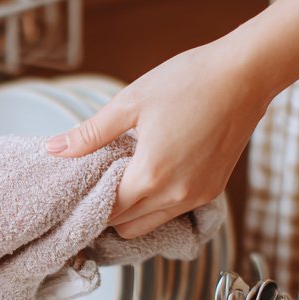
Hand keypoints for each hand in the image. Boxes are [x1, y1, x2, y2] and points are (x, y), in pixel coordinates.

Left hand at [45, 38, 270, 237]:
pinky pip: (174, 211)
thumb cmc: (188, 81)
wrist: (245, 74)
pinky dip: (156, 204)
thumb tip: (53, 149)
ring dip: (132, 210)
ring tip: (120, 178)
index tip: (74, 192)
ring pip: (151, 223)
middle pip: (126, 225)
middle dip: (107, 210)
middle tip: (94, 184)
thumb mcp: (130, 103)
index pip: (107, 212)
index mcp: (151, 176)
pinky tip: (150, 175)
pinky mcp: (213, 191)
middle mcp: (176, 196)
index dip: (87, 205)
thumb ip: (90, 134)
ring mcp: (197, 196)